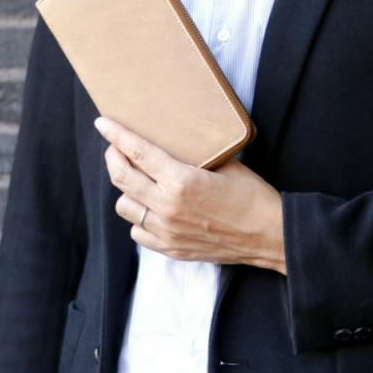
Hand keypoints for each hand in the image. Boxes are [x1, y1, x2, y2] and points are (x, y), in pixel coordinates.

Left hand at [94, 116, 285, 274]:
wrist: (270, 236)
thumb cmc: (251, 196)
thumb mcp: (223, 165)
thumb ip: (191, 159)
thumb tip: (169, 146)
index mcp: (181, 181)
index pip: (137, 152)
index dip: (116, 135)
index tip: (103, 124)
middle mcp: (168, 206)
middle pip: (121, 177)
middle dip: (113, 157)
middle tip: (116, 148)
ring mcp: (167, 231)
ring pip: (124, 206)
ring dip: (126, 189)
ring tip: (137, 181)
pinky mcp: (171, 248)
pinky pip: (138, 232)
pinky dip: (139, 218)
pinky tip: (150, 209)